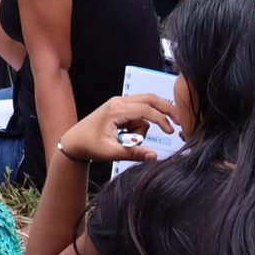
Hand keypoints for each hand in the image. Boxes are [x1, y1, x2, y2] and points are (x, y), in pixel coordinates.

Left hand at [55, 93, 180, 164]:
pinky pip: (139, 115)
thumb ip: (133, 153)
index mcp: (115, 110)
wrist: (74, 141)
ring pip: (145, 109)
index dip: (161, 119)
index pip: (145, 109)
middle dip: (166, 108)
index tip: (172, 132)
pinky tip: (125, 136)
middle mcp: (118, 102)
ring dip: (145, 125)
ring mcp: (119, 104)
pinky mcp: (121, 109)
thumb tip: (155, 156)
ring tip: (127, 140)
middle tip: (179, 122)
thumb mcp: (111, 152)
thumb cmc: (89, 145)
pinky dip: (139, 126)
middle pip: (150, 98)